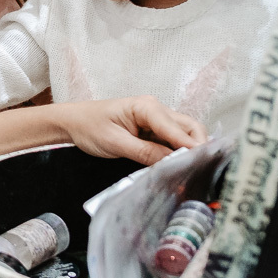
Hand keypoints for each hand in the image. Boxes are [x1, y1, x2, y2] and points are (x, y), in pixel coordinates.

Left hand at [59, 96, 207, 165]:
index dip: (191, 146)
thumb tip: (172, 162)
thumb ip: (145, 152)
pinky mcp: (152, 129)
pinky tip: (180, 165)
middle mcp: (156, 109)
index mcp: (147, 107)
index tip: (204, 163)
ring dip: (190, 150)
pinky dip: (178, 151)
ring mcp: (156, 118)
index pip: (177, 128)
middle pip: (190, 127)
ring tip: (194, 170)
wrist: (73, 123)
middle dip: (198, 146)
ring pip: (184, 133)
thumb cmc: (89, 127)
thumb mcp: (116, 143)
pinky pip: (172, 139)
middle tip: (203, 170)